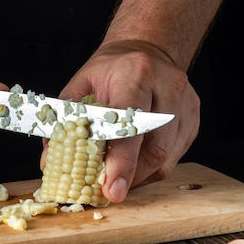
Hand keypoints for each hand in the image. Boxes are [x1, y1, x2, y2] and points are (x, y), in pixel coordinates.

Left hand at [47, 40, 199, 201]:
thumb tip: (50, 160)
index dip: (122, 161)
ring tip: (118, 178)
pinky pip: (173, 157)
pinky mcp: (193, 120)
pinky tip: (134, 166)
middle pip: (154, 148)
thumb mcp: (82, 84)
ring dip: (138, 176)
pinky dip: (150, 169)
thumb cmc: (112, 70)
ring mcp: (185, 105)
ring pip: (166, 158)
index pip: (131, 123)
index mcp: (137, 73)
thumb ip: (66, 121)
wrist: (147, 51)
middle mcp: (168, 87)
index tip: (111, 188)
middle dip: (129, 177)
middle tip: (109, 192)